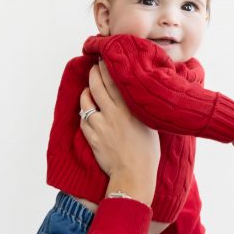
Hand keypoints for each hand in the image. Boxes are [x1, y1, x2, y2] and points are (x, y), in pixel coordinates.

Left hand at [79, 61, 159, 204]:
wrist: (134, 176)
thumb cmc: (147, 154)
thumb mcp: (150, 126)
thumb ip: (140, 109)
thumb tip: (137, 95)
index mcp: (130, 110)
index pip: (115, 81)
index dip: (108, 67)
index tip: (106, 58)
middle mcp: (114, 114)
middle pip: (98, 85)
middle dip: (94, 73)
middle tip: (94, 66)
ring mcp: (100, 125)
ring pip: (87, 99)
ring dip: (87, 91)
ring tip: (89, 87)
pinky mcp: (92, 136)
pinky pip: (83, 118)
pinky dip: (84, 110)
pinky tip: (87, 108)